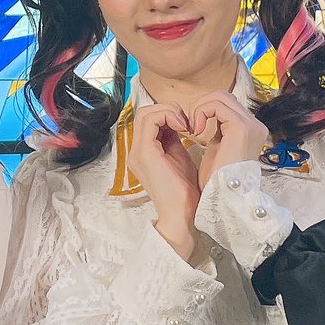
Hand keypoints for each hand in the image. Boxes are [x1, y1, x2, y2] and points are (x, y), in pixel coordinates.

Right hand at [128, 104, 199, 258]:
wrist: (183, 215)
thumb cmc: (185, 192)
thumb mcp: (179, 157)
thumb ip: (174, 139)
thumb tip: (179, 121)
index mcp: (144, 152)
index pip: (149, 119)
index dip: (169, 114)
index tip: (188, 124)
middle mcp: (136, 150)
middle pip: (144, 113)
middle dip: (168, 109)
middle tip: (187, 122)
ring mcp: (138, 152)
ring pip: (145, 113)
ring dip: (169, 111)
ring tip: (186, 124)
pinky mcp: (145, 153)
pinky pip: (151, 121)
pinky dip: (168, 117)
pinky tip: (184, 127)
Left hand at [189, 91, 266, 190]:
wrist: (221, 199)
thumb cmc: (215, 181)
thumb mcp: (216, 149)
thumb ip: (215, 130)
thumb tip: (202, 115)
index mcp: (251, 130)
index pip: (226, 104)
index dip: (205, 110)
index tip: (192, 128)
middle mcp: (255, 125)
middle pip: (223, 96)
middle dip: (201, 106)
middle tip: (190, 126)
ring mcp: (251, 125)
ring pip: (219, 96)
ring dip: (199, 108)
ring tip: (192, 129)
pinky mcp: (241, 128)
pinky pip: (215, 105)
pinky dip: (201, 112)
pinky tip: (195, 131)